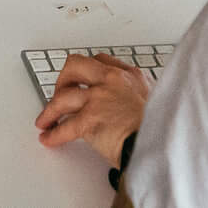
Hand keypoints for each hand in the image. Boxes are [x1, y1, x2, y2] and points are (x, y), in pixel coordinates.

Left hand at [35, 53, 150, 157]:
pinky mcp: (90, 119)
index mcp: (130, 76)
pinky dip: (54, 134)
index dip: (86, 70)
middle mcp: (112, 81)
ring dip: (50, 110)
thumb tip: (126, 104)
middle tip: (59, 93)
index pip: (100, 61)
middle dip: (62, 80)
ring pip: (63, 97)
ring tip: (45, 120)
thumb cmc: (161, 130)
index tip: (79, 78)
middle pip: (74, 66)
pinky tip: (49, 138)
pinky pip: (65, 127)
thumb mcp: (156, 102)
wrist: (163, 146)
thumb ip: (138, 96)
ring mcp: (99, 98)